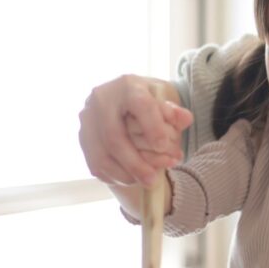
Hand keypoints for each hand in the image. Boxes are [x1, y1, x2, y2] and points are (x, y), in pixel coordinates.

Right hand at [78, 75, 192, 185]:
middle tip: (153, 179)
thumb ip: (175, 112)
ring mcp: (88, 120)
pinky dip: (114, 176)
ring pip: (101, 155)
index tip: (163, 146)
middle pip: (114, 136)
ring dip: (124, 174)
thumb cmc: (149, 100)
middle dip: (135, 162)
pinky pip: (95, 164)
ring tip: (146, 182)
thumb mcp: (164, 99)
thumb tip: (185, 119)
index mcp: (127, 85)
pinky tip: (132, 180)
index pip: (140, 105)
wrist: (124, 100)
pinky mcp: (82, 138)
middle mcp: (102, 100)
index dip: (152, 127)